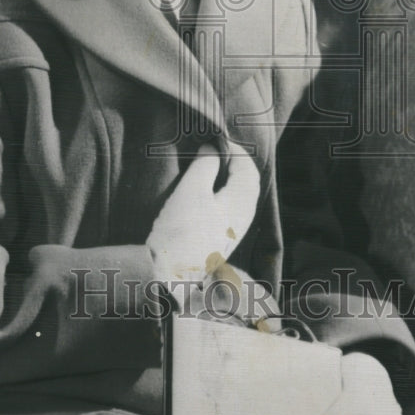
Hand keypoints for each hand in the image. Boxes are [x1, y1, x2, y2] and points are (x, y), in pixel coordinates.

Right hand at [146, 142, 259, 284]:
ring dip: (228, 178)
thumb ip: (205, 165)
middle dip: (234, 163)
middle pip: (247, 182)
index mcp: (241, 204)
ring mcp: (232, 232)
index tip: (216, 139)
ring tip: (208, 166)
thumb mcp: (191, 190)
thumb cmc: (180, 231)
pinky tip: (205, 192)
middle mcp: (242, 219)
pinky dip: (222, 192)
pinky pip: (230, 209)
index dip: (235, 150)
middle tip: (213, 149)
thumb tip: (213, 149)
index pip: (248, 168)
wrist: (167, 275)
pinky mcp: (219, 241)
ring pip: (239, 196)